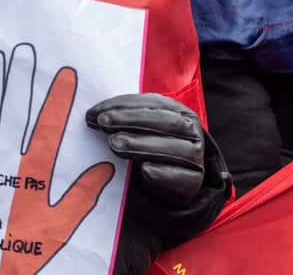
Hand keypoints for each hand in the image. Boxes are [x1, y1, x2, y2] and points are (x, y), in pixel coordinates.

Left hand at [0, 47, 114, 274]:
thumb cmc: (22, 253)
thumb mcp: (60, 228)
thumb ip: (82, 196)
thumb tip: (107, 167)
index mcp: (33, 175)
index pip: (50, 128)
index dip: (58, 100)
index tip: (66, 73)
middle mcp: (6, 164)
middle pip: (15, 115)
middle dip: (21, 81)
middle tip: (26, 52)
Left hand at [86, 94, 205, 206]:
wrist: (173, 188)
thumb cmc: (153, 153)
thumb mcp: (144, 132)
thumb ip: (129, 120)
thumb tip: (96, 114)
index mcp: (181, 112)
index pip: (153, 103)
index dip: (124, 104)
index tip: (97, 112)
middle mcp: (192, 131)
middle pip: (165, 121)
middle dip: (131, 120)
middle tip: (103, 122)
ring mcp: (196, 156)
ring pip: (174, 148)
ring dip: (142, 144)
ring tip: (114, 144)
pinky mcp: (194, 182)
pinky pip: (181, 177)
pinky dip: (163, 173)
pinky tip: (145, 170)